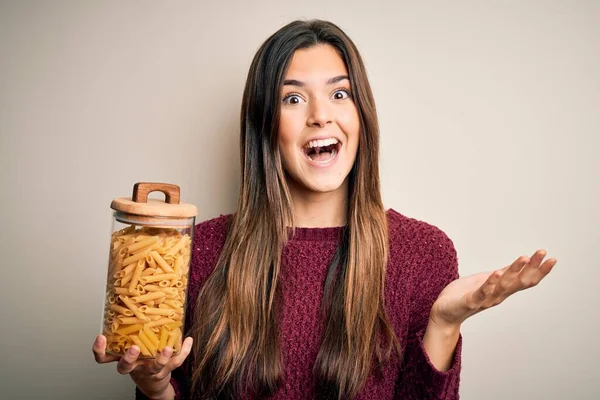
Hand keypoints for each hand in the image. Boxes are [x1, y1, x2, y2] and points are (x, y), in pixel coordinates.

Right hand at [93, 334, 192, 398]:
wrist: (153, 382)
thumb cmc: (141, 358)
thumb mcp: (132, 345)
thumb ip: (131, 329)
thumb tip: (137, 299)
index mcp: (122, 357)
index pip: (104, 358)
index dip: (99, 350)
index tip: (100, 337)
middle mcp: (134, 365)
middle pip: (125, 366)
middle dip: (129, 358)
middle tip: (134, 348)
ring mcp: (149, 370)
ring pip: (154, 367)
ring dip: (160, 358)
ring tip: (166, 349)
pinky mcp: (165, 371)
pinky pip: (175, 362)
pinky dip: (183, 351)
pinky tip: (188, 340)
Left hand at [430, 249, 556, 328]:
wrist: (445, 312)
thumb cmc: (465, 295)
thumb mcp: (488, 280)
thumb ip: (503, 275)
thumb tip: (520, 264)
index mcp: (502, 290)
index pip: (525, 280)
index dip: (538, 270)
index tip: (551, 259)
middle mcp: (498, 296)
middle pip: (519, 282)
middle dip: (532, 268)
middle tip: (544, 254)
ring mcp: (485, 299)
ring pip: (503, 285)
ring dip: (513, 271)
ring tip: (523, 258)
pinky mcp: (470, 301)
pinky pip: (481, 293)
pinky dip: (489, 284)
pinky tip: (496, 274)